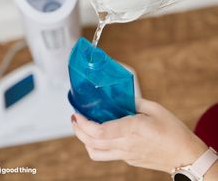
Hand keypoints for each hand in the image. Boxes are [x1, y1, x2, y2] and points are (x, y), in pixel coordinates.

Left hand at [71, 99, 206, 173]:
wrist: (185, 156)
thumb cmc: (173, 131)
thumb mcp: (155, 109)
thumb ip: (134, 102)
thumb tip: (120, 98)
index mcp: (132, 130)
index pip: (100, 132)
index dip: (83, 124)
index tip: (76, 113)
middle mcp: (126, 145)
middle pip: (92, 143)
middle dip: (78, 130)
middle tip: (75, 117)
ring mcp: (126, 155)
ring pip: (95, 153)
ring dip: (84, 140)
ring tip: (83, 126)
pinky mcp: (128, 160)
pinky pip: (105, 155)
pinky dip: (96, 144)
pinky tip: (100, 133)